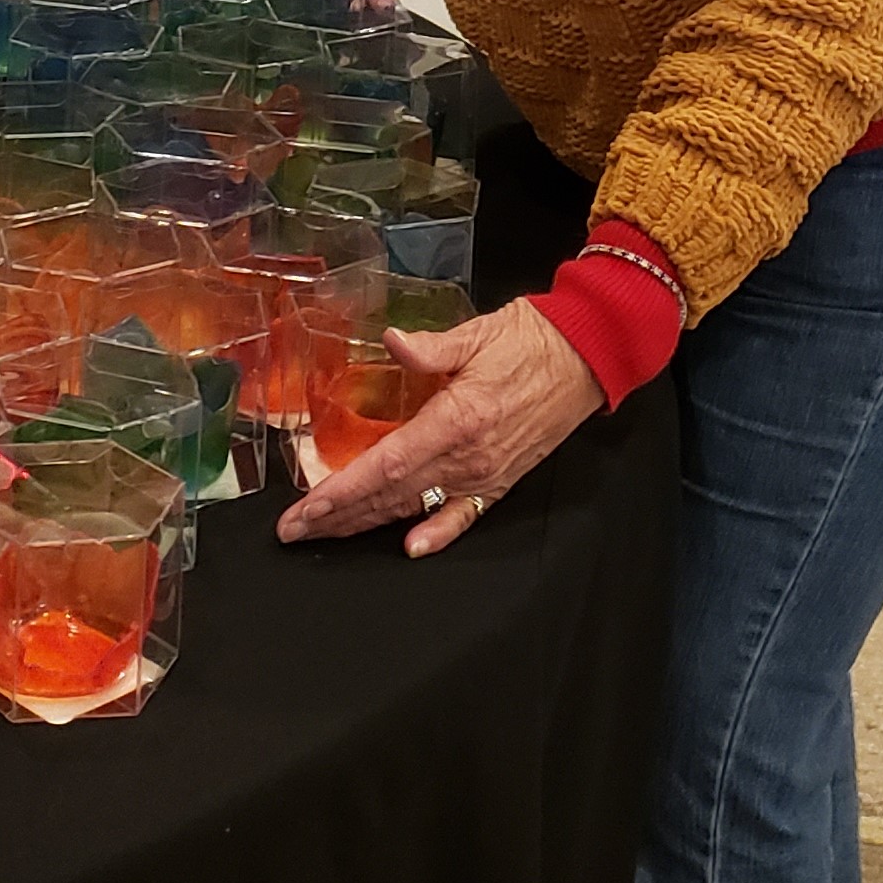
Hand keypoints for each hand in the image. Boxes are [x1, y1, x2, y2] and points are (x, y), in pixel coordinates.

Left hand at [276, 301, 603, 556]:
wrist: (587, 356)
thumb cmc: (530, 340)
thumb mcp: (474, 334)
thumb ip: (428, 347)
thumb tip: (393, 341)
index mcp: (456, 419)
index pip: (385, 467)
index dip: (341, 493)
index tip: (305, 510)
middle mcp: (468, 457)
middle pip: (391, 496)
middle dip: (339, 517)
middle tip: (295, 530)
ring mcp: (485, 474)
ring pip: (416, 508)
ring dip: (369, 524)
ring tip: (328, 533)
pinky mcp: (501, 480)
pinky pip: (464, 516)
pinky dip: (438, 534)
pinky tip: (412, 547)